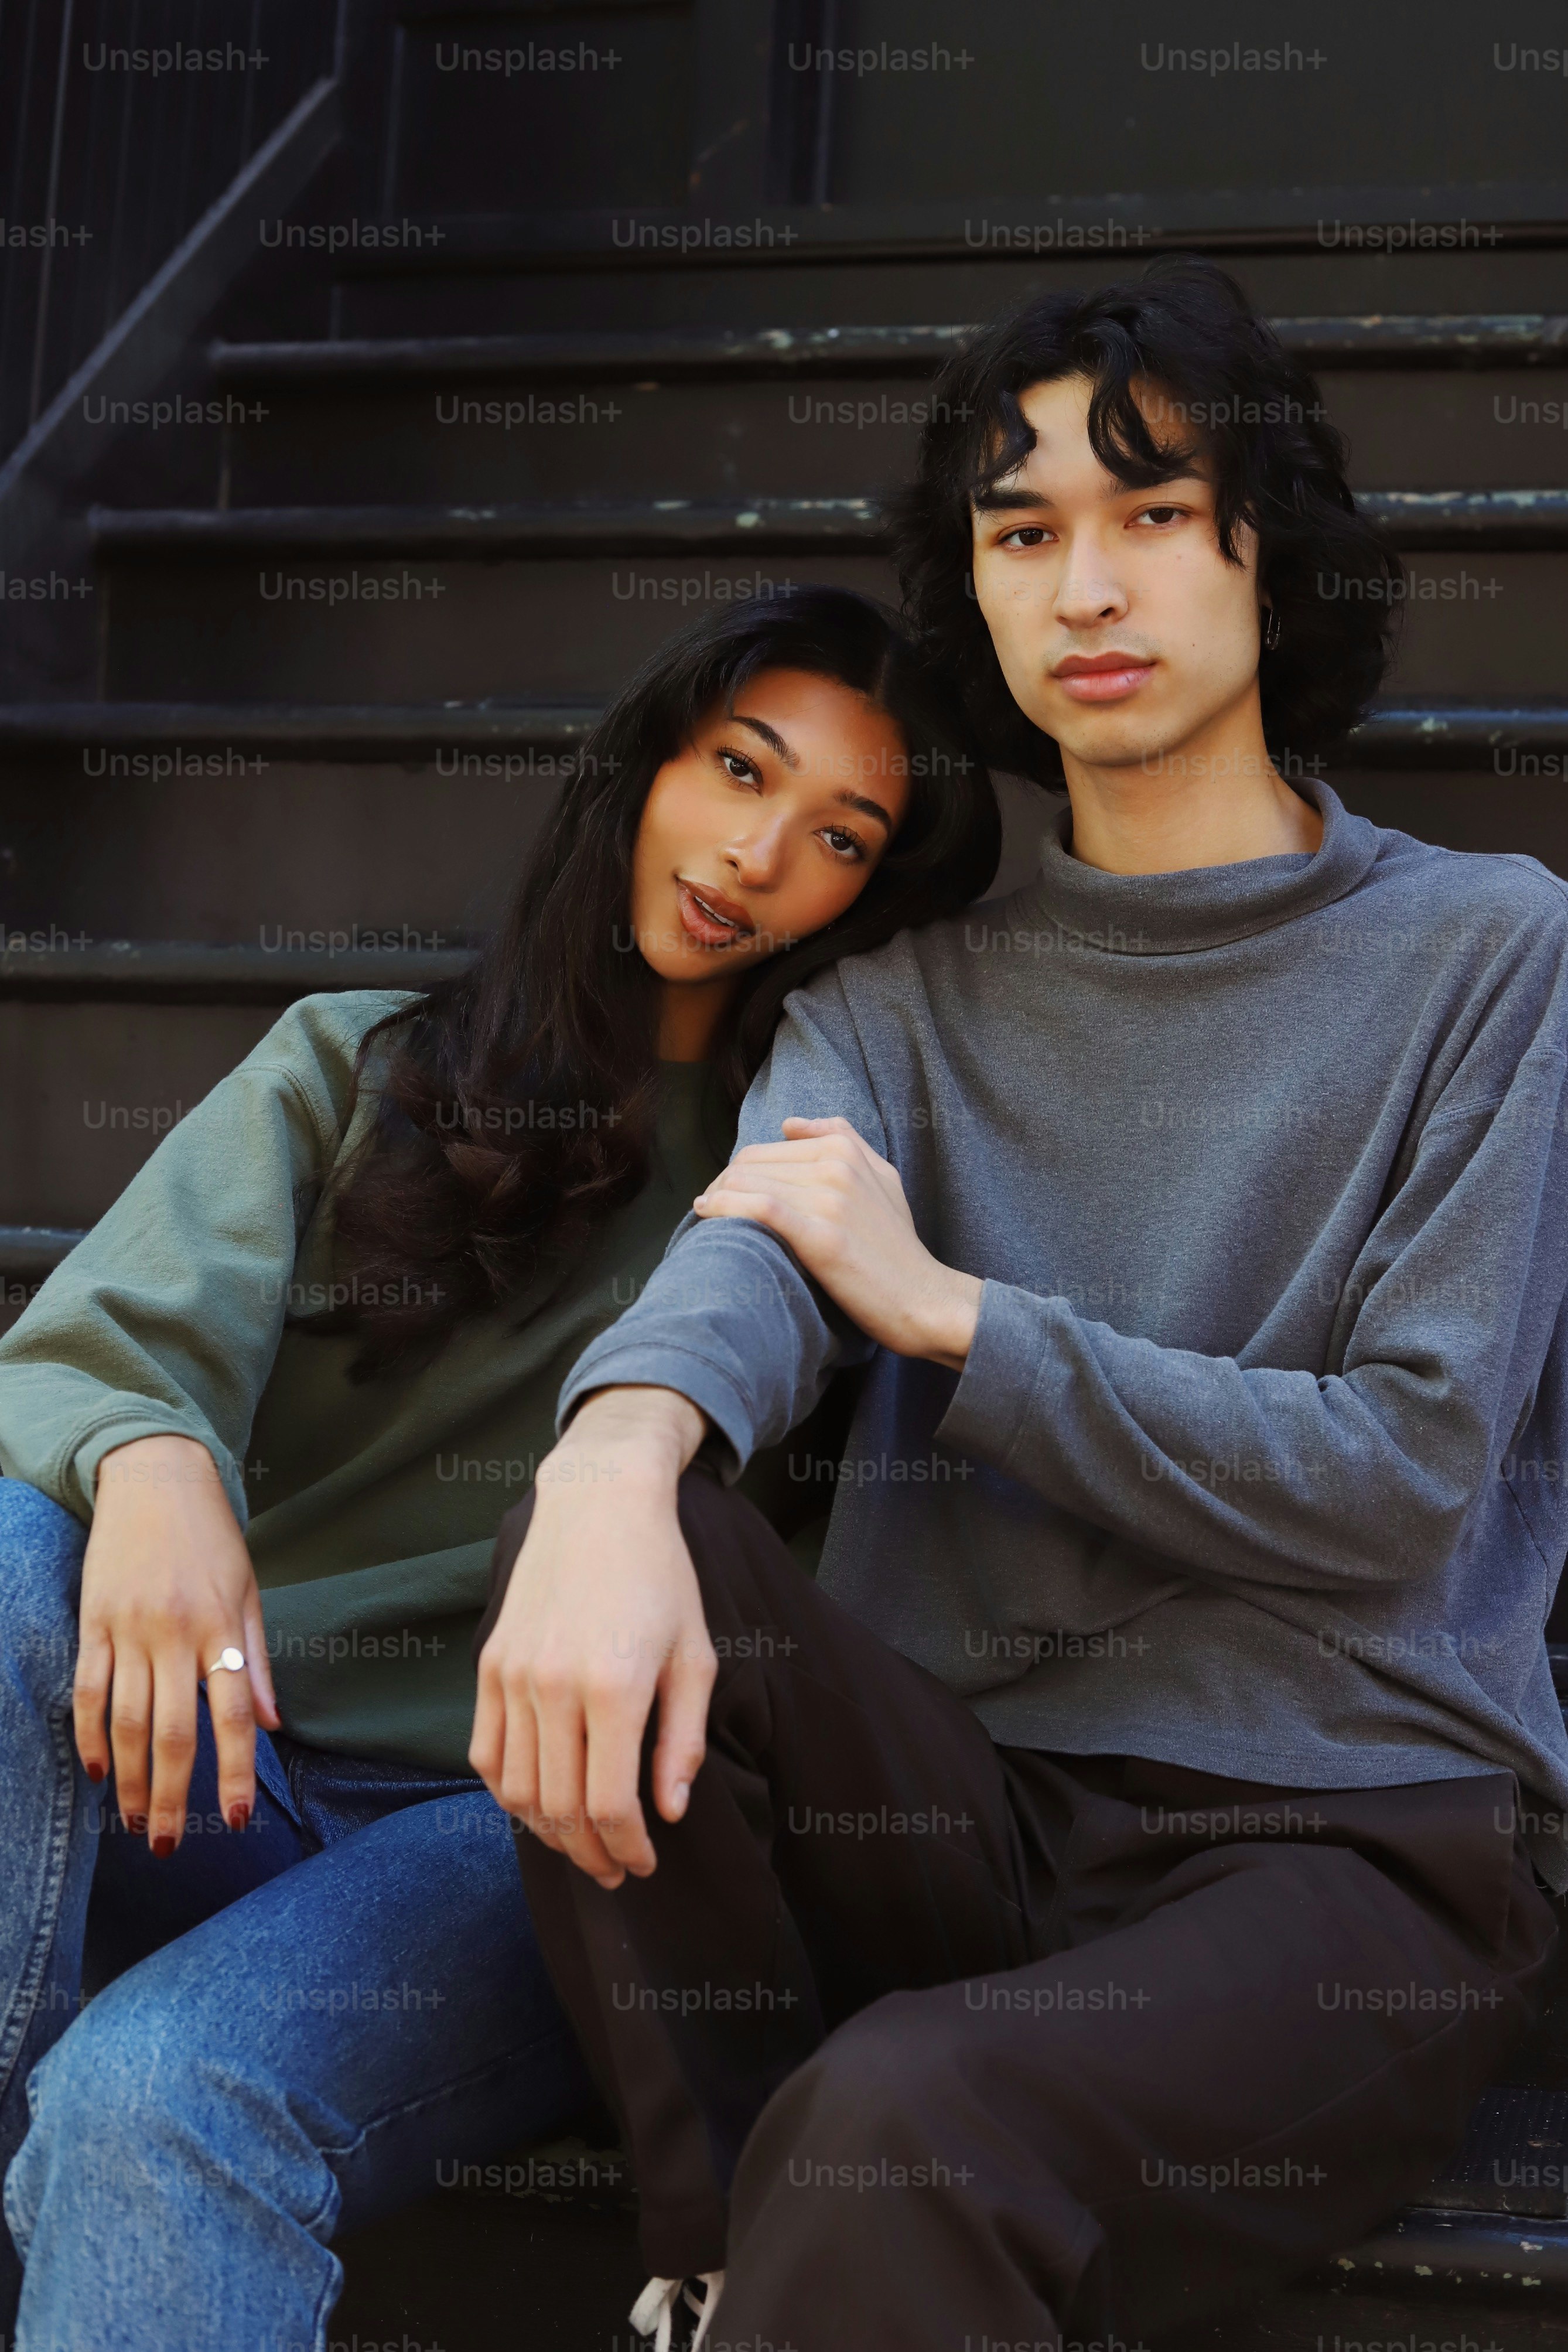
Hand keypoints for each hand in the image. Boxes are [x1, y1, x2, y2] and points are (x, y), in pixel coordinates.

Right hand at [74, 1433, 279, 1852]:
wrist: (154, 1479)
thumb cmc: (211, 1539)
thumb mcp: (248, 1592)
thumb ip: (256, 1662)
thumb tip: (270, 1726)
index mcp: (221, 1627)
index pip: (230, 1717)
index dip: (233, 1772)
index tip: (233, 1820)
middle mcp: (174, 1633)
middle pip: (170, 1734)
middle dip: (169, 1798)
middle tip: (165, 1846)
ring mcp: (128, 1629)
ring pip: (124, 1722)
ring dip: (127, 1781)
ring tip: (132, 1821)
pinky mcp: (92, 1623)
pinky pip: (88, 1690)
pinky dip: (90, 1735)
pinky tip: (97, 1770)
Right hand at [469, 1388, 711, 1887]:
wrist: (599, 1503)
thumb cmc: (660, 1577)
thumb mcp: (695, 1656)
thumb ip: (682, 1740)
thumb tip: (668, 1811)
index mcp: (615, 1687)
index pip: (610, 1804)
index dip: (627, 1848)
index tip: (645, 1863)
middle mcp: (555, 1686)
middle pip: (560, 1808)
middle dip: (590, 1853)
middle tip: (614, 1869)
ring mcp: (514, 1676)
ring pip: (517, 1790)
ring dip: (548, 1833)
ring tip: (580, 1845)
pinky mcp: (489, 1665)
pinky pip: (485, 1753)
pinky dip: (507, 1793)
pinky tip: (537, 1804)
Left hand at [693, 1116, 981, 1368]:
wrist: (922, 1299)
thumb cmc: (896, 1247)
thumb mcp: (883, 1180)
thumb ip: (843, 1142)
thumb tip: (791, 1125)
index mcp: (845, 1150)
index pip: (767, 1149)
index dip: (738, 1171)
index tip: (725, 1193)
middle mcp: (837, 1167)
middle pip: (751, 1162)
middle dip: (722, 1183)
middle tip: (710, 1207)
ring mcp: (830, 1201)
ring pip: (748, 1182)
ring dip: (716, 1197)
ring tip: (706, 1215)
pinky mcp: (822, 1237)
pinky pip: (759, 1207)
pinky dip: (725, 1207)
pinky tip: (708, 1215)